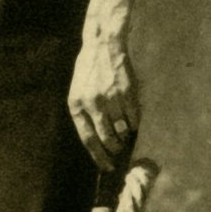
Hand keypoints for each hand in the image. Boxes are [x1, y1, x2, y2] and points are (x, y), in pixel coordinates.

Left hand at [68, 33, 138, 170]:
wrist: (102, 44)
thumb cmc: (88, 70)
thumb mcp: (77, 91)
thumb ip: (84, 113)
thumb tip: (97, 141)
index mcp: (76, 105)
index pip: (87, 139)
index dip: (98, 156)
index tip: (106, 166)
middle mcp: (92, 103)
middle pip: (106, 138)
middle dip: (113, 149)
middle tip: (118, 152)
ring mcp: (110, 98)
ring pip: (121, 130)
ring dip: (124, 136)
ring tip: (124, 134)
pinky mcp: (126, 92)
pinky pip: (133, 118)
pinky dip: (134, 124)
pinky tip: (132, 121)